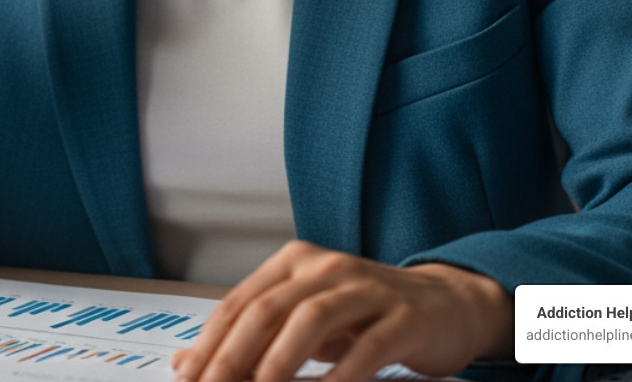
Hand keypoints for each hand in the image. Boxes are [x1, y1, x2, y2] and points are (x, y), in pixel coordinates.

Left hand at [169, 242, 511, 381]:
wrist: (446, 304)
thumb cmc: (365, 316)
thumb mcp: (304, 322)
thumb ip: (251, 339)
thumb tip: (185, 364)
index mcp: (294, 263)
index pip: (240, 303)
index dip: (208, 344)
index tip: (188, 379)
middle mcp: (326, 267)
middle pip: (267, 309)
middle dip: (232, 357)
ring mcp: (367, 288)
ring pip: (311, 320)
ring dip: (278, 364)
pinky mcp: (404, 316)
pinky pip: (367, 347)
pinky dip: (341, 376)